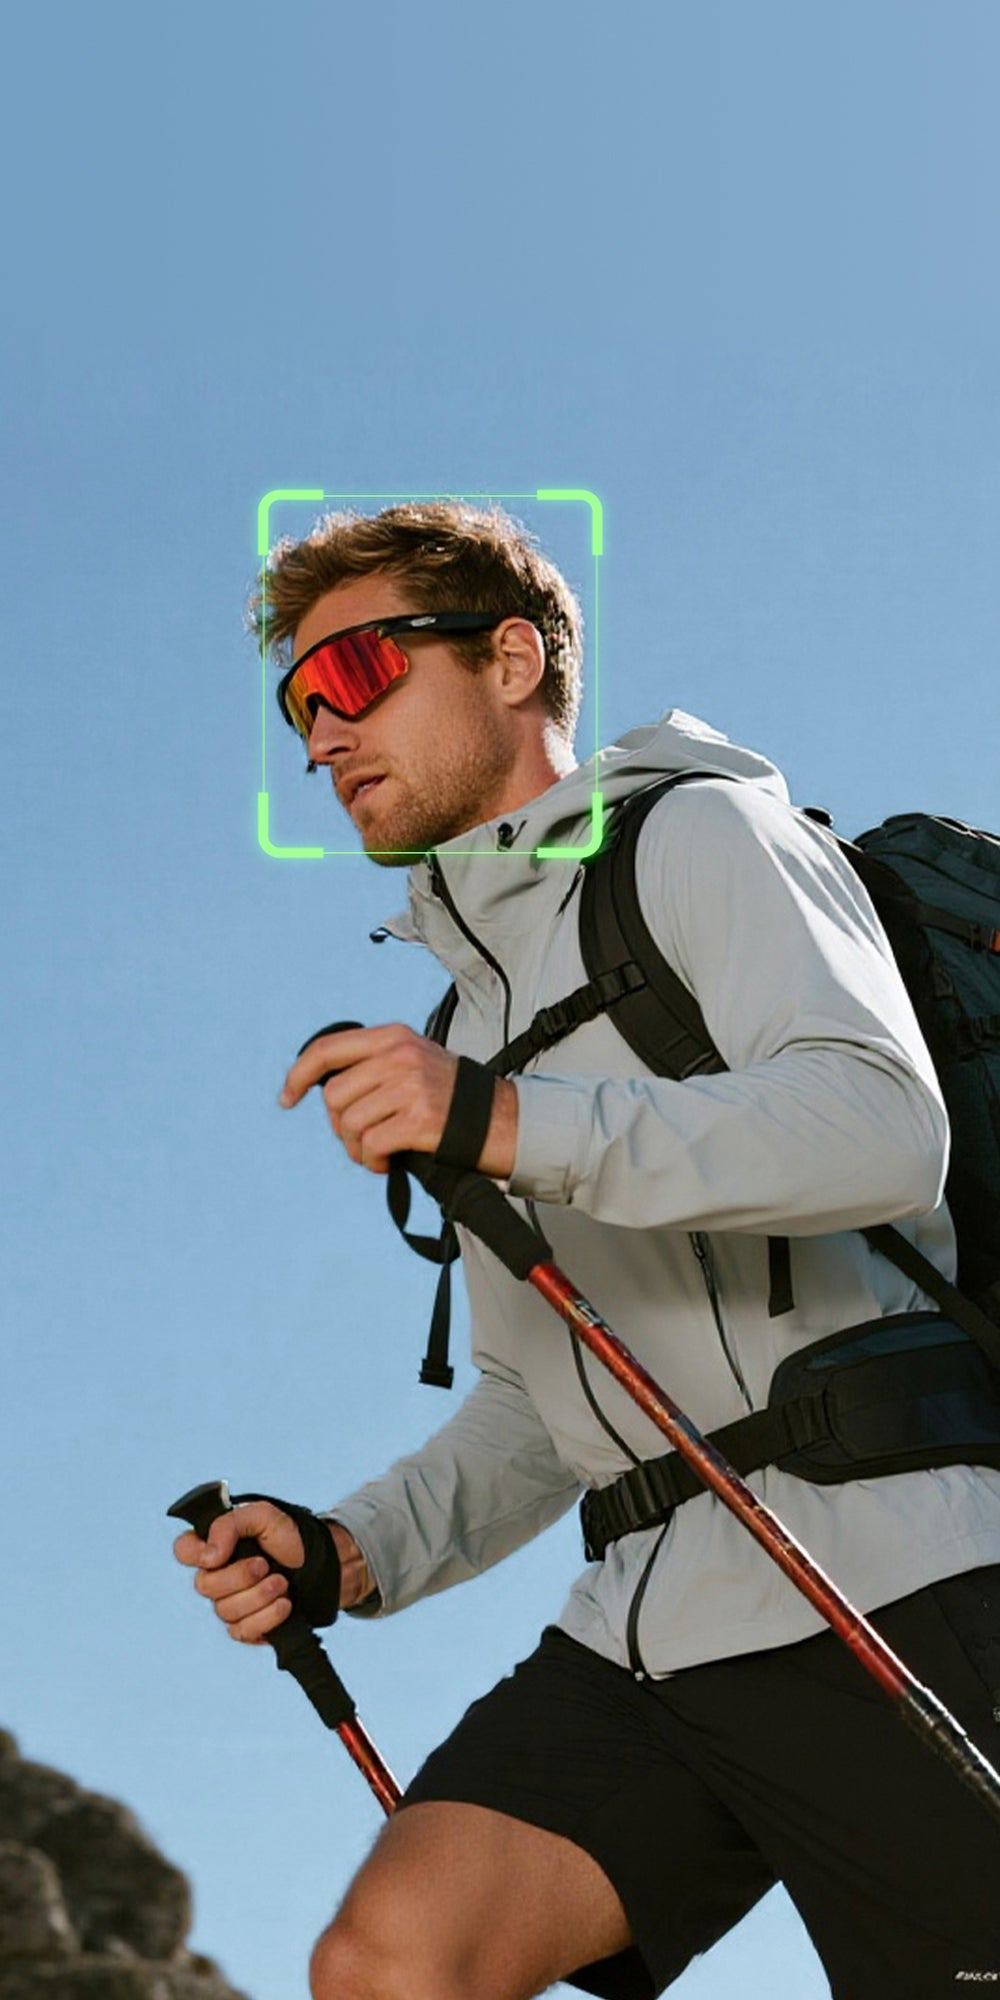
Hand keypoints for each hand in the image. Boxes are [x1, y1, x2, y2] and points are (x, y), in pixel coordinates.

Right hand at [173, 1501, 372, 1643]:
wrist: (321, 1565)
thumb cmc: (289, 1537)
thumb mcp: (264, 1516)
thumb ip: (230, 1524)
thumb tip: (209, 1555)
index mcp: (216, 1546)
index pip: (183, 1550)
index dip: (195, 1554)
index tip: (220, 1555)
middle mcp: (216, 1576)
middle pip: (204, 1586)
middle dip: (240, 1576)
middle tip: (266, 1565)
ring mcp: (229, 1604)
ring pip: (226, 1611)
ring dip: (259, 1596)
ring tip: (283, 1582)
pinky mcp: (246, 1628)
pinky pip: (242, 1631)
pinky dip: (267, 1618)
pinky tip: (285, 1605)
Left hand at [279, 1022, 517, 1178]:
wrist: (505, 1121)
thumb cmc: (454, 1099)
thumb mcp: (414, 1062)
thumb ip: (374, 1066)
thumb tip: (325, 1091)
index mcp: (393, 1037)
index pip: (327, 1050)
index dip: (298, 1074)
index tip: (287, 1097)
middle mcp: (399, 1056)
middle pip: (334, 1096)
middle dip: (339, 1126)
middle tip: (361, 1139)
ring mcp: (409, 1086)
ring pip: (348, 1123)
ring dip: (356, 1148)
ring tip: (377, 1154)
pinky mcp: (419, 1119)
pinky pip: (369, 1145)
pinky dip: (372, 1162)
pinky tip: (388, 1164)